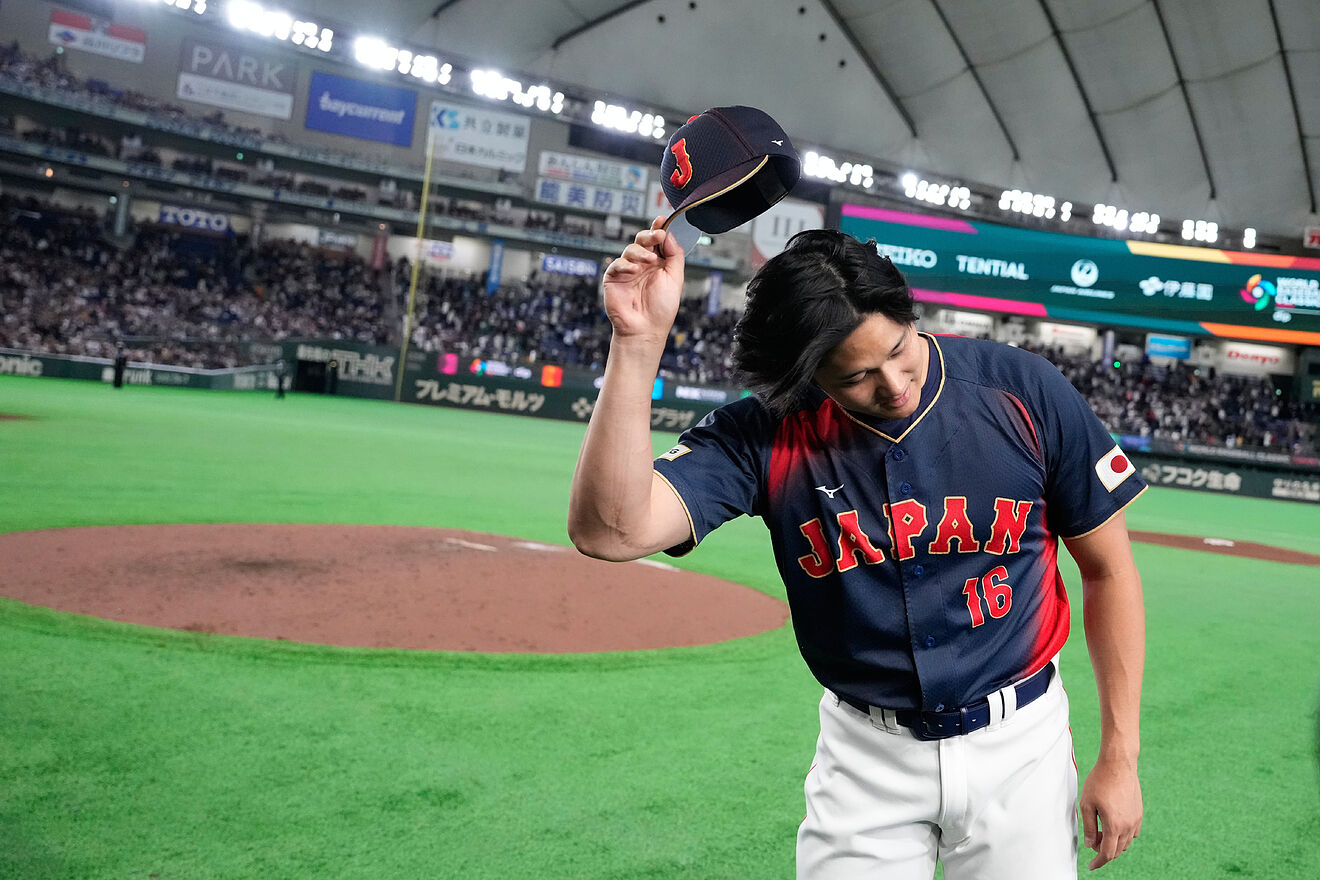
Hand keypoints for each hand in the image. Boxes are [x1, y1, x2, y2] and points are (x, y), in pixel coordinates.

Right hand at [601, 216, 684, 342]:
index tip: (663, 220)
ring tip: (649, 261)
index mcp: (658, 263)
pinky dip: (626, 265)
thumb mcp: (675, 279)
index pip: (657, 241)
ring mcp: (628, 271)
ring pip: (630, 249)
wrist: (645, 329)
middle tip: (658, 235)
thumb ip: (674, 255)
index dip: (659, 228)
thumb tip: (670, 235)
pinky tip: (634, 271)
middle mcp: (643, 264)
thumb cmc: (661, 309)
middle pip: (643, 240)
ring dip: (640, 252)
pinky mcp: (614, 278)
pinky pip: (617, 264)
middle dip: (650, 235)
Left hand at [1079, 753, 1141, 869]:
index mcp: (1114, 825)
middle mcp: (1128, 826)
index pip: (1107, 853)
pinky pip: (1132, 833)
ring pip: (1125, 843)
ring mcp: (1136, 820)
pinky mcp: (1139, 813)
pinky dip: (1122, 836)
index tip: (1091, 866)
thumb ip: (1088, 826)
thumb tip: (1090, 844)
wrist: (1119, 764)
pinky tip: (1112, 826)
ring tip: (1099, 831)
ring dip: (1113, 843)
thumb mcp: (1086, 804)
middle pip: (1117, 850)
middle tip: (1091, 840)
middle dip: (1103, 851)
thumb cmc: (1100, 781)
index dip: (1098, 862)